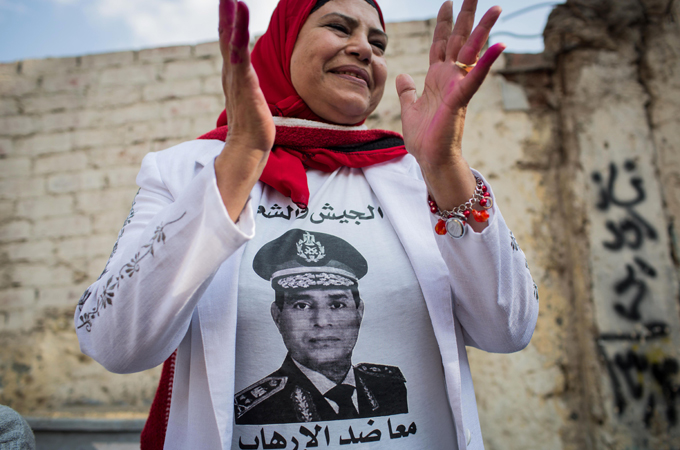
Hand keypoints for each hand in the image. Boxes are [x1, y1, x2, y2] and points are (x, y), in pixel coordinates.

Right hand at [215, 0, 274, 220]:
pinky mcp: (244, 86)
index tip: (229, 3)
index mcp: (234, 76)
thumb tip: (251, 83)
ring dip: (232, 21)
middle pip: (226, 38)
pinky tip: (239, 25)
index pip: (229, 44)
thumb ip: (248, 87)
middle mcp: (231, 74)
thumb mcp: (251, 98)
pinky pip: (240, 58)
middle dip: (226, 15)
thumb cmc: (252, 126)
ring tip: (232, 1)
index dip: (229, 23)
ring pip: (232, 44)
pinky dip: (238, 39)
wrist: (248, 147)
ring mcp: (236, 80)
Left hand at [396, 0, 503, 210]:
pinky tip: (499, 45)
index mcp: (437, 77)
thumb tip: (402, 76)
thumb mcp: (409, 107)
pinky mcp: (460, 98)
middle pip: (459, 40)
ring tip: (495, 8)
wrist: (429, 158)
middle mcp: (450, 77)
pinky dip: (487, 62)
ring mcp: (457, 86)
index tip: (447, 2)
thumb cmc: (423, 137)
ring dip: (482, 30)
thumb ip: (407, 90)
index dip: (443, 23)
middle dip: (465, 16)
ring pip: (471, 52)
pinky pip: (475, 77)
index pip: (441, 43)